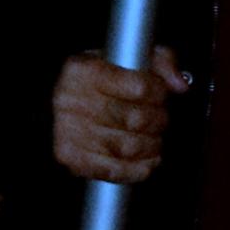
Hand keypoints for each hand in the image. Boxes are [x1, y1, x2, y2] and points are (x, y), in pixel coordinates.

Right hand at [49, 46, 186, 186]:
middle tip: (155, 117)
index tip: (158, 92)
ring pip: (132, 147)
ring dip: (151, 145)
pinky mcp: (72, 157)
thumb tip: (179, 84)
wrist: (50, 105)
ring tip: (148, 136)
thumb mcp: (122, 59)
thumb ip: (159, 61)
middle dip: (158, 120)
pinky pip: (119, 170)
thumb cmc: (93, 84)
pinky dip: (138, 168)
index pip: (141, 87)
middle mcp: (73, 100)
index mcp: (84, 71)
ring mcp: (70, 131)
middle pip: (138, 119)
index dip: (159, 92)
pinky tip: (140, 157)